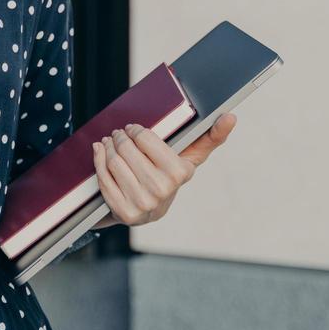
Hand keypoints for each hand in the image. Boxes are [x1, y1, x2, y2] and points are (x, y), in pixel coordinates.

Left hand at [90, 112, 236, 227]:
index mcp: (180, 173)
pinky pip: (104, 178)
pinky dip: (98, 161)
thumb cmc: (170, 177)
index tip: (132, 128)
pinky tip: (101, 153)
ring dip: (107, 147)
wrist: (150, 211)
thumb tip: (230, 117)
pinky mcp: (124, 212)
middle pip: (126, 149)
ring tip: (109, 143)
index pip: (145, 138)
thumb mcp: (191, 157)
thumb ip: (211, 136)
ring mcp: (142, 203)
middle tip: (117, 134)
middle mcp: (162, 190)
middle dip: (119, 137)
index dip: (135, 130)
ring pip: (113, 162)